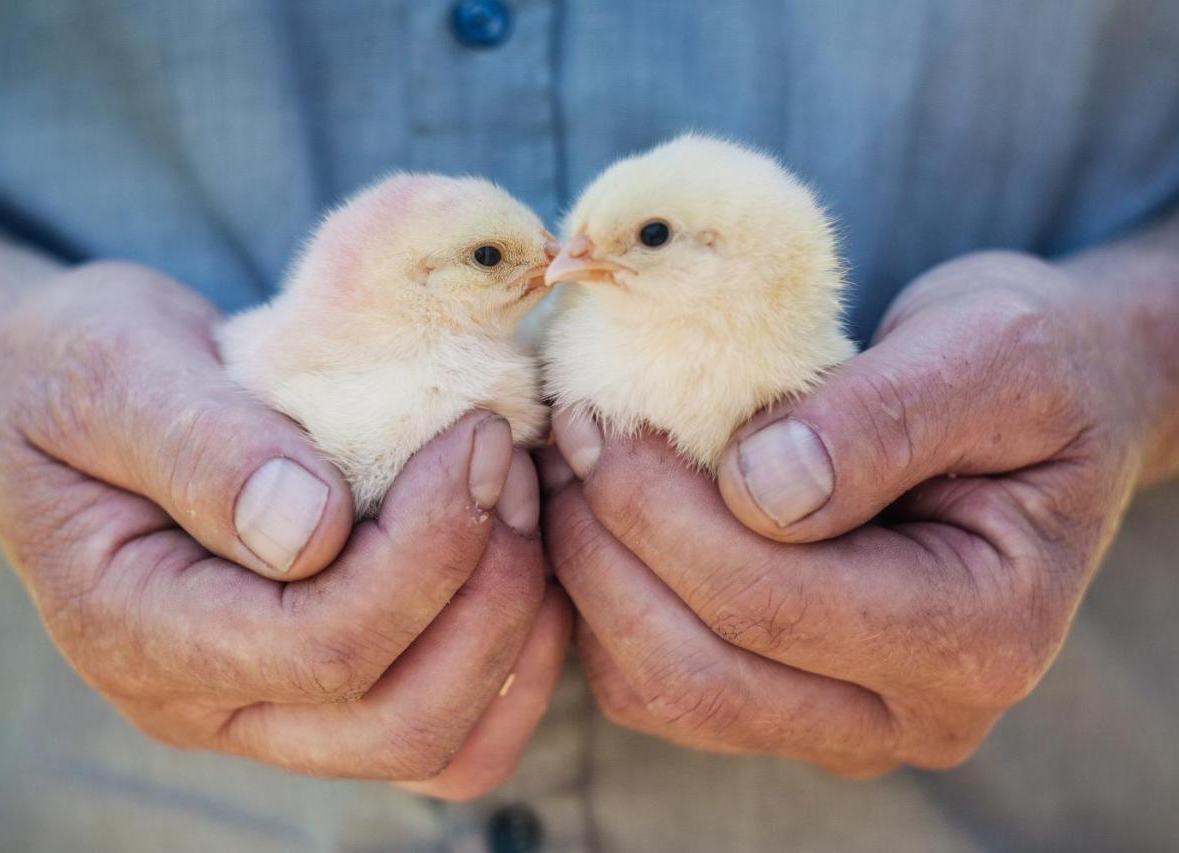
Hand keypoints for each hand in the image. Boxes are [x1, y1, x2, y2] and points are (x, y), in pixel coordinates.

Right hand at [0, 261, 569, 798]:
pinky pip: (451, 725)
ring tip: (522, 498)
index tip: (476, 433)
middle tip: (510, 464)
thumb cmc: (77, 370)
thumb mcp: (112, 372)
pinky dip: (511, 655)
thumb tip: (311, 529)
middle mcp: (207, 704)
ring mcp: (270, 710)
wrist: (61, 393)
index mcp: (135, 632)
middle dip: (489, 593)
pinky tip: (520, 549)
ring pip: (438, 743)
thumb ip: (200, 448)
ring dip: (513, 630)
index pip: (323, 648)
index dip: (429, 547)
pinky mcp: (325, 689)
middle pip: (399, 721)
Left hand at [545, 251, 1152, 774]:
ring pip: (663, 693)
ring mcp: (844, 721)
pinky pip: (658, 683)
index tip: (595, 412)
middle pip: (699, 670)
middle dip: (604, 548)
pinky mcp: (786, 703)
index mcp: (981, 635)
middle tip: (564, 435)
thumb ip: (884, 419)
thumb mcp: (988, 352)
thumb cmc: (1027, 370)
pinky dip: (604, 604)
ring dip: (590, 580)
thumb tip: (756, 487)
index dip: (656, 509)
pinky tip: (597, 511)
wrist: (1042, 410)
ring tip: (569, 467)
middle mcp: (913, 714)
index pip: (771, 601)